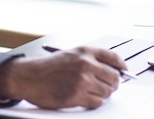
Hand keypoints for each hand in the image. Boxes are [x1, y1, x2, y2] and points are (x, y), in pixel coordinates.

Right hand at [0, 46, 126, 109]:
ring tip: (90, 91)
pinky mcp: (76, 95)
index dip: (122, 66)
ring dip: (102, 94)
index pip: (113, 57)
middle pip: (114, 78)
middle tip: (106, 87)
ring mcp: (82, 80)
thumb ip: (90, 60)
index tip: (124, 71)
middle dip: (112, 84)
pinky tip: (84, 98)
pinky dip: (93, 102)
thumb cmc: (48, 67)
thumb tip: (113, 72)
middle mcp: (85, 64)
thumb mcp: (70, 55)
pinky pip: (97, 102)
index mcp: (84, 51)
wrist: (29, 76)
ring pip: (107, 92)